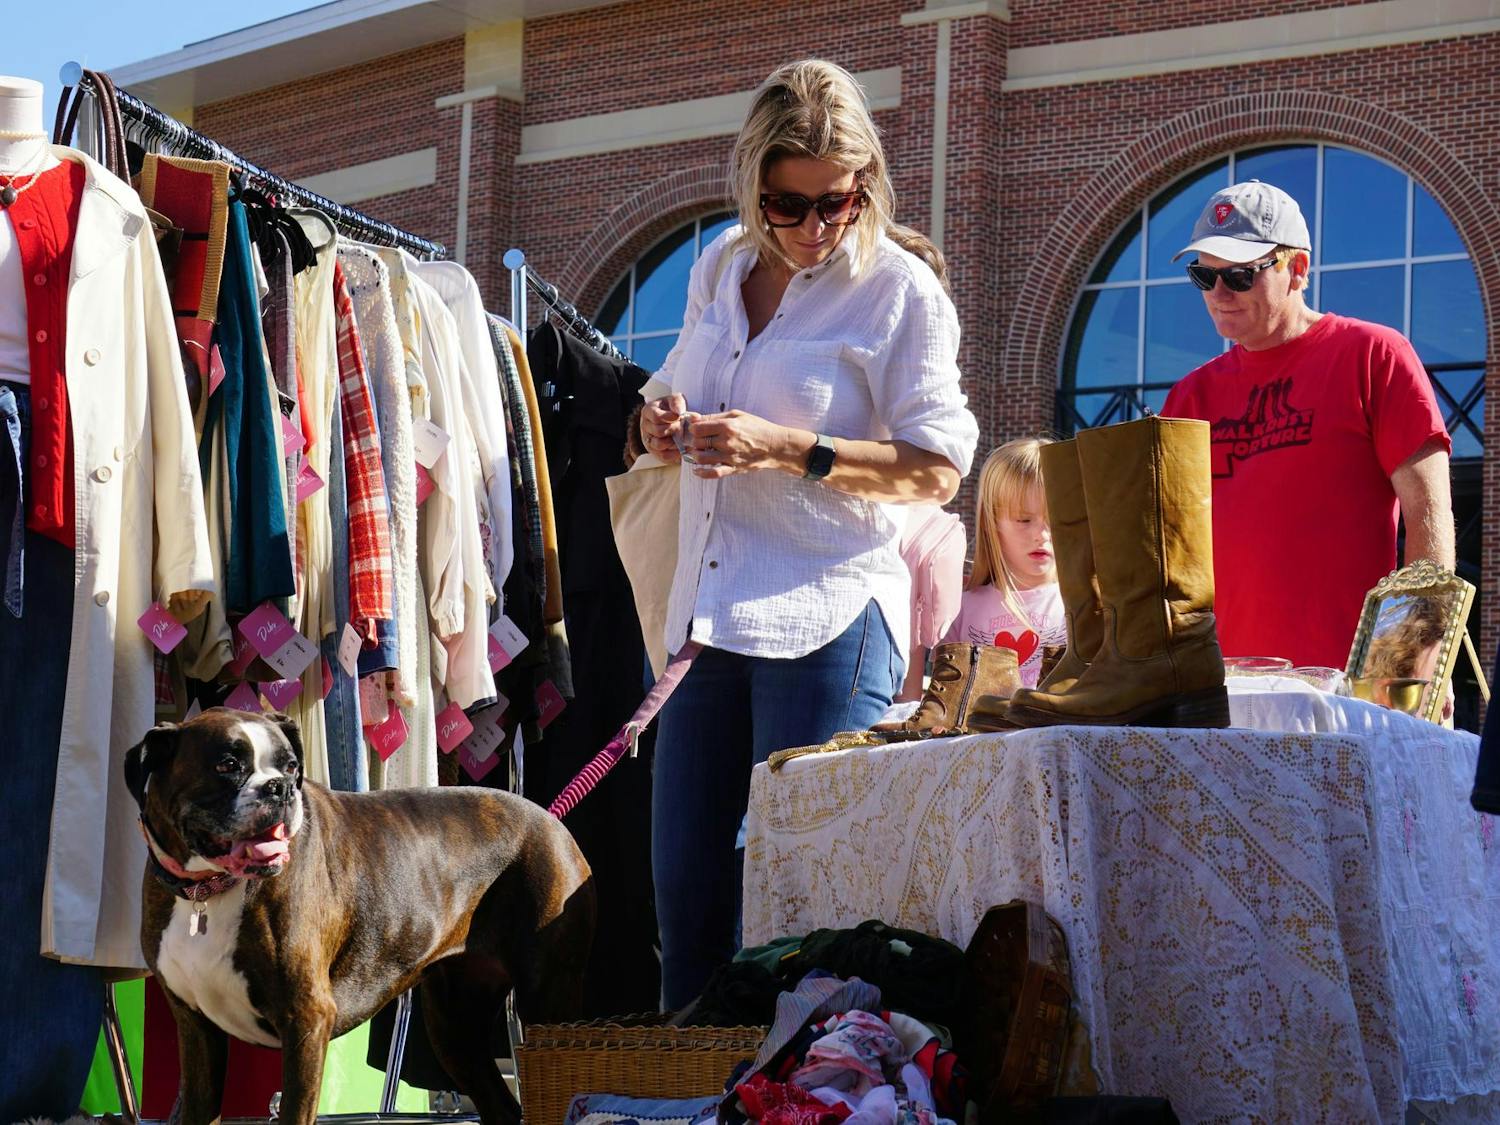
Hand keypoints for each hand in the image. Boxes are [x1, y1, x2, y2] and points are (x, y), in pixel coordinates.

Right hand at [640, 394, 686, 463]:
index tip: (679, 416)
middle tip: (682, 427)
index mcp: (648, 411)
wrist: (671, 419)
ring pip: (659, 445)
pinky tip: (682, 448)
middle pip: (658, 431)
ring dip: (673, 442)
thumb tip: (679, 412)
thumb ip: (677, 403)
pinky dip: (674, 454)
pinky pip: (663, 456)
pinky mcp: (654, 451)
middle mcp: (645, 426)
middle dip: (674, 430)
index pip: (656, 417)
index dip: (669, 418)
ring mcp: (648, 440)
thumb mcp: (674, 399)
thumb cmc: (672, 408)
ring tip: (682, 437)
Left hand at [683, 410, 798, 478]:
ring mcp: (729, 457)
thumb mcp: (737, 415)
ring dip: (696, 455)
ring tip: (699, 451)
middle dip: (694, 441)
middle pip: (697, 443)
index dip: (693, 428)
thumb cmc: (757, 427)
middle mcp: (726, 442)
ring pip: (701, 458)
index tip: (696, 429)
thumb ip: (715, 416)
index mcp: (727, 426)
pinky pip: (713, 473)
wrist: (775, 446)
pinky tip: (697, 470)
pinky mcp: (733, 468)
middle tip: (697, 440)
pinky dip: (701, 473)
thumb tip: (695, 418)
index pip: (697, 429)